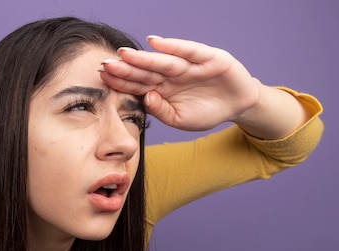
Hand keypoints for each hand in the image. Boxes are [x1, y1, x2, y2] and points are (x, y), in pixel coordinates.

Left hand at [100, 36, 260, 130]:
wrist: (236, 106)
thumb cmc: (205, 112)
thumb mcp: (179, 119)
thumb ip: (160, 110)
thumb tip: (145, 98)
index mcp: (161, 89)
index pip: (136, 85)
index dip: (120, 82)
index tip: (102, 78)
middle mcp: (170, 75)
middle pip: (144, 71)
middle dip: (125, 68)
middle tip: (105, 64)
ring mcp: (188, 65)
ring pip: (161, 61)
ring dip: (143, 58)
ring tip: (124, 54)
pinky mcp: (207, 58)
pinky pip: (188, 51)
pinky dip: (172, 46)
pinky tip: (155, 43)